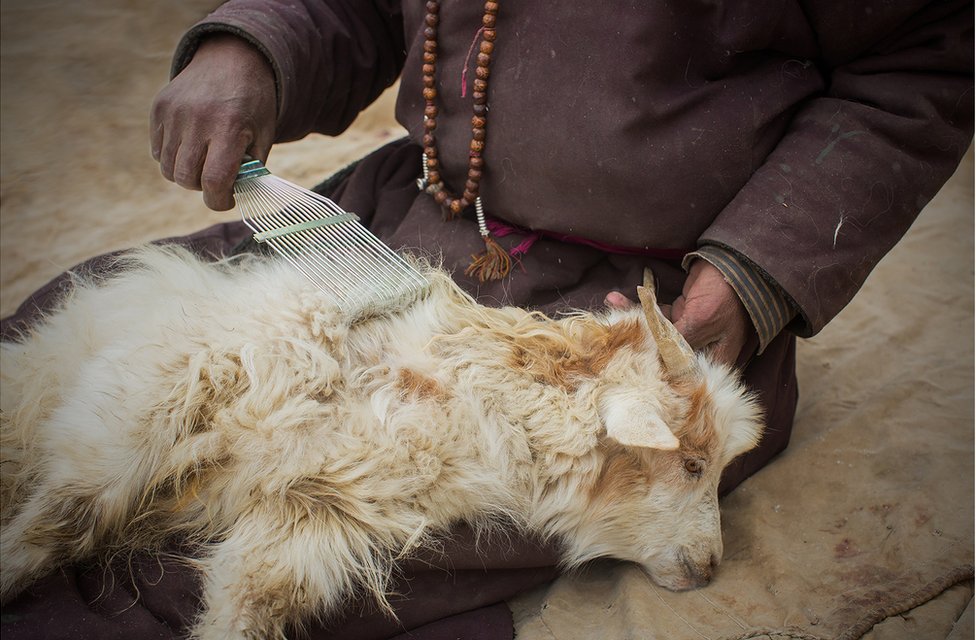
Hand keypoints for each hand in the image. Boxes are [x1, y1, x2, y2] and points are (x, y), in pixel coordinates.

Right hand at [150, 34, 276, 210]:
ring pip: (168, 168)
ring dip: (186, 174)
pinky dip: (172, 157)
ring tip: (203, 161)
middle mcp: (198, 119)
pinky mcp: (159, 108)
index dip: (219, 200)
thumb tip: (235, 198)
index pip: (214, 181)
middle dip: (202, 187)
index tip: (226, 199)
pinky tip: (190, 146)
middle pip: (187, 178)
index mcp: (229, 127)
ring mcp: (174, 112)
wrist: (232, 59)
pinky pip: (157, 151)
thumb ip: (250, 169)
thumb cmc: (253, 104)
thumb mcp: (262, 136)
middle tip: (216, 177)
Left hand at [604, 260, 752, 366]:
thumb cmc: (725, 294)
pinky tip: (617, 298)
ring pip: (655, 334)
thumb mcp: (701, 320)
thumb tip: (650, 355)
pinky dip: (638, 307)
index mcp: (713, 360)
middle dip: (635, 342)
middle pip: (663, 354)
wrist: (732, 262)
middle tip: (608, 334)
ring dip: (631, 321)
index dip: (654, 370)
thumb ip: (676, 339)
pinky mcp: (679, 315)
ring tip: (610, 307)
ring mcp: (688, 332)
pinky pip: (655, 316)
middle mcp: (699, 350)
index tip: (627, 361)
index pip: (679, 373)